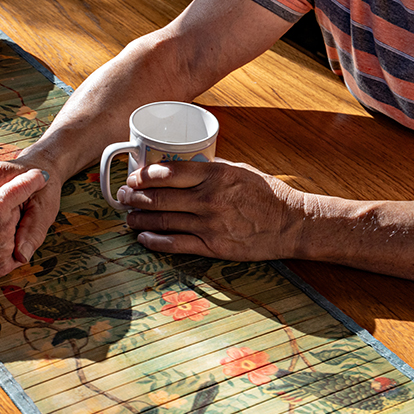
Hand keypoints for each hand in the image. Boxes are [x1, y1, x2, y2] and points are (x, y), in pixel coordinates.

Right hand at [0, 158, 46, 294]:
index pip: (22, 187)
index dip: (32, 179)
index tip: (39, 174)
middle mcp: (4, 228)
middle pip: (17, 209)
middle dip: (9, 206)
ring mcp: (6, 249)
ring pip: (15, 229)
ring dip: (7, 225)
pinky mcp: (4, 266)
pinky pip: (14, 249)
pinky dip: (6, 243)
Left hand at [119, 158, 305, 261]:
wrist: (291, 224)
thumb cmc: (266, 195)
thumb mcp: (239, 171)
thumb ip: (210, 169)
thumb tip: (183, 167)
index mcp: (214, 175)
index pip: (168, 172)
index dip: (144, 176)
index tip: (132, 178)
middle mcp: (208, 199)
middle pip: (160, 197)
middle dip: (135, 197)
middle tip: (122, 197)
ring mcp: (209, 224)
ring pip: (164, 220)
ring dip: (139, 219)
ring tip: (127, 217)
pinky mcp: (213, 246)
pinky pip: (176, 244)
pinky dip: (155, 240)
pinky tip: (143, 237)